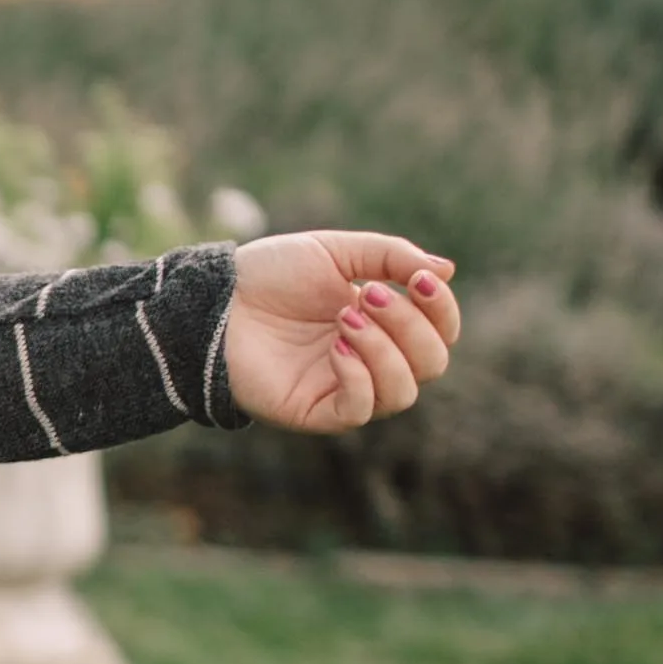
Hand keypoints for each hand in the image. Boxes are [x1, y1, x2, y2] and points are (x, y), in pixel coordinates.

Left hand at [220, 231, 461, 433]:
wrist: (217, 299)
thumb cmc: (271, 275)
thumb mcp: (336, 251)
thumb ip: (391, 257)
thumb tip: (445, 270)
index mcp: (383, 325)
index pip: (440, 333)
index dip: (442, 309)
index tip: (421, 279)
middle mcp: (372, 360)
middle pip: (431, 363)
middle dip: (411, 326)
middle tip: (371, 296)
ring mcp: (345, 388)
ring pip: (404, 392)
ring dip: (386, 350)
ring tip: (346, 317)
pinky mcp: (317, 412)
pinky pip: (362, 410)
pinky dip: (360, 377)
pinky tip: (337, 347)